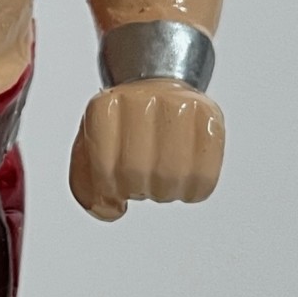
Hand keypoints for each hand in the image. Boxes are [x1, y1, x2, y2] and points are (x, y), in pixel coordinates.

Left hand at [69, 79, 223, 221]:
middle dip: (136, 188)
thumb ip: (86, 186)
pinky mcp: (211, 118)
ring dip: (163, 191)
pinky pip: (204, 179)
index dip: (108, 189)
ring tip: (159, 173)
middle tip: (138, 177)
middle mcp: (143, 99)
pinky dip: (191, 191)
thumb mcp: (90, 149)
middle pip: (137, 174)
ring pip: (171, 179)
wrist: (157, 85)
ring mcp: (180, 106)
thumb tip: (110, 211)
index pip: (105, 170)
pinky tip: (182, 176)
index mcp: (105, 105)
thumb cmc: (122, 126)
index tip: (112, 184)